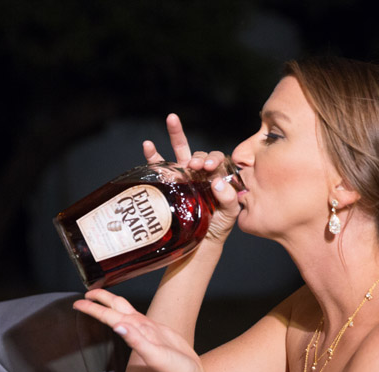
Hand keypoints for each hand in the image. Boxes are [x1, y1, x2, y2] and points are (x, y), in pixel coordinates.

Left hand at [73, 289, 206, 371]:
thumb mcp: (156, 356)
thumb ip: (137, 341)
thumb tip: (118, 326)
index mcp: (135, 333)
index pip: (109, 316)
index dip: (93, 309)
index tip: (77, 303)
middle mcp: (138, 330)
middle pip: (115, 309)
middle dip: (100, 300)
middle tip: (86, 293)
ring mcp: (147, 331)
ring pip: (126, 311)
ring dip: (112, 303)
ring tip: (101, 295)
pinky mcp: (157, 332)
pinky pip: (139, 317)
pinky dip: (129, 310)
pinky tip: (126, 311)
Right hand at [143, 113, 240, 242]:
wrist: (199, 245)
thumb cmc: (217, 229)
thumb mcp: (229, 215)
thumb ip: (229, 199)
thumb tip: (216, 182)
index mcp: (217, 178)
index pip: (217, 161)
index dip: (214, 160)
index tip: (209, 167)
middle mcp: (200, 174)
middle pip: (199, 154)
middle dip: (199, 156)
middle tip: (196, 165)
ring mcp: (184, 177)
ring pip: (180, 152)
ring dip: (176, 134)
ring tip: (172, 119)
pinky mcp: (168, 184)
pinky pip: (159, 166)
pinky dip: (153, 154)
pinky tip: (148, 145)